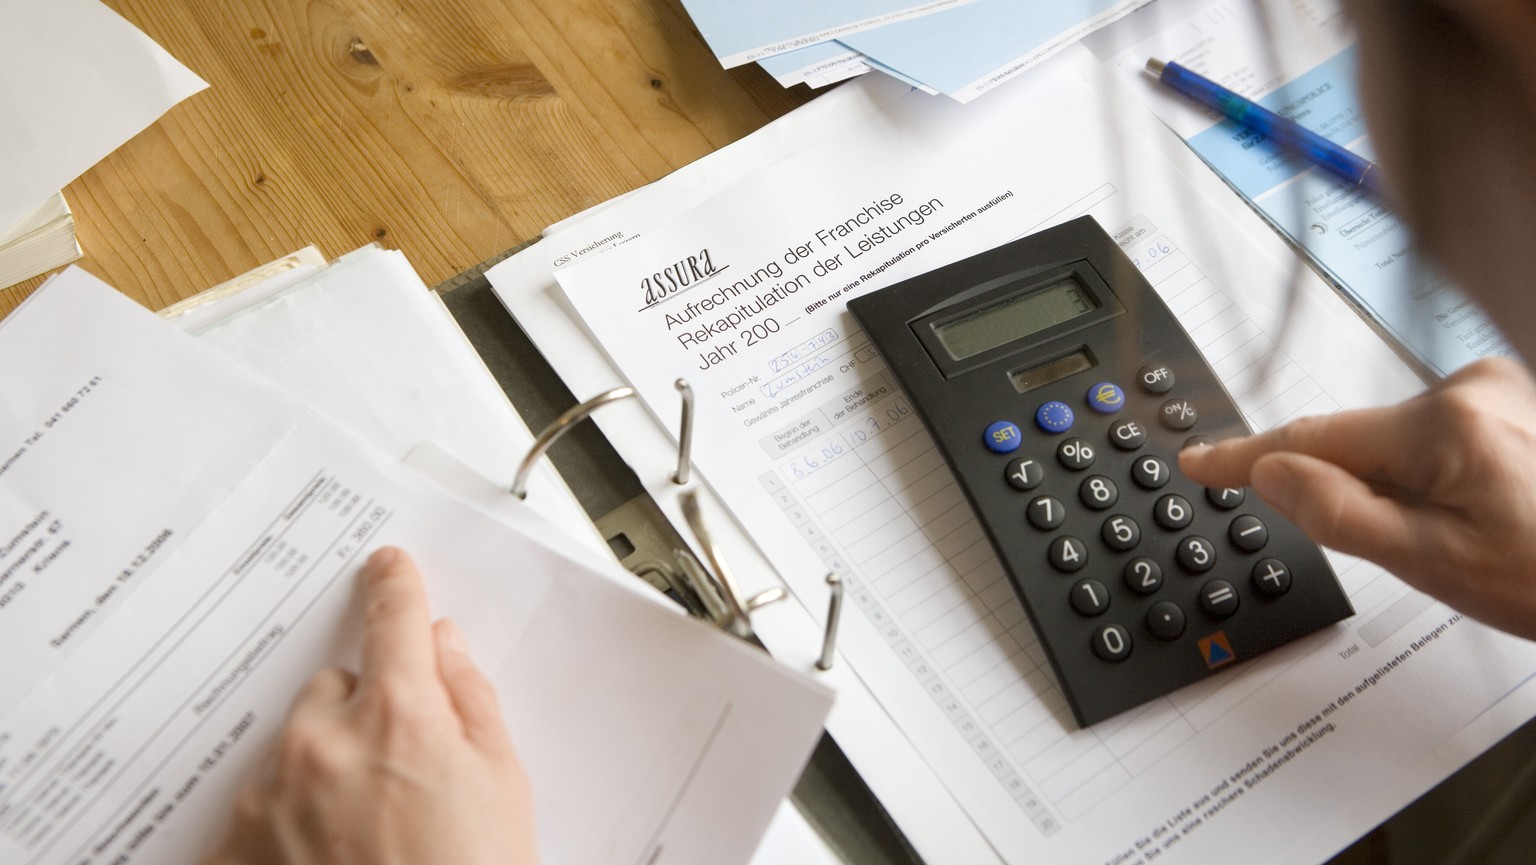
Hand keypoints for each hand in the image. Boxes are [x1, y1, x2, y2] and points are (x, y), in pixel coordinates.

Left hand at [202, 547, 538, 864]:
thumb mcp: (501, 784)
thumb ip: (471, 700)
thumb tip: (444, 648)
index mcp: (400, 716)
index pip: (395, 621)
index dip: (396, 588)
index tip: (388, 569)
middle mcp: (324, 742)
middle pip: (338, 687)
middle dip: (365, 711)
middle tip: (402, 771)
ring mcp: (273, 792)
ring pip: (296, 743)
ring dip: (325, 763)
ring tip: (369, 828)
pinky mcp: (236, 842)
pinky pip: (262, 797)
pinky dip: (290, 813)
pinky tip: (330, 853)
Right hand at [1179, 358, 1535, 638]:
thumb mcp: (1437, 566)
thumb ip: (1342, 514)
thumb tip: (1271, 472)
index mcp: (1445, 424)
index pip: (1311, 437)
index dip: (1245, 456)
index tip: (1197, 459)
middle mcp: (1471, 386)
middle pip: (1359, 440)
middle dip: (1356, 490)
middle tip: (1411, 548)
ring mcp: (1497, 387)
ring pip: (1399, 441)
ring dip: (1400, 486)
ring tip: (1469, 537)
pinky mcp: (1512, 399)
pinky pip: (1434, 435)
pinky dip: (1430, 473)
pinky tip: (1479, 513)